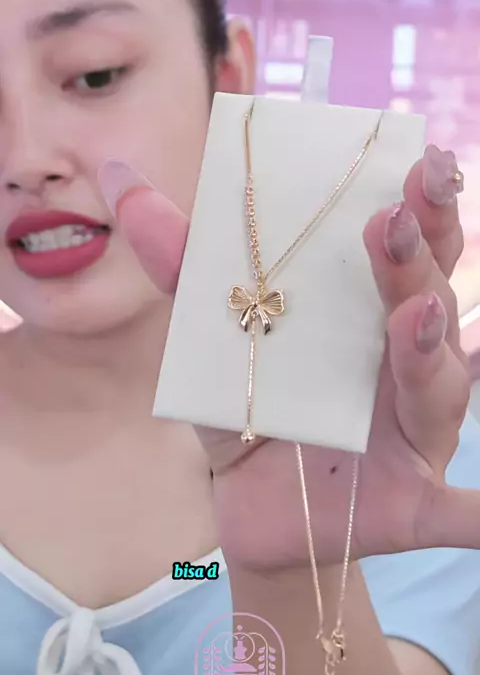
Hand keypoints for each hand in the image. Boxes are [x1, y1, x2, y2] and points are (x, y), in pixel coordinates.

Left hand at [98, 146, 477, 566]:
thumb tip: (124, 178)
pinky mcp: (407, 507)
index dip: (418, 206)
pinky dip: (474, 519)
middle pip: (427, 303)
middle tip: (392, 218)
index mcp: (367, 320)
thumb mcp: (212, 341)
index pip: (407, 253)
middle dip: (417, 260)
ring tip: (414, 313)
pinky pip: (452, 515)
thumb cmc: (251, 410)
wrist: (252, 506)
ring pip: (436, 389)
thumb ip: (183, 267)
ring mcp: (412, 436)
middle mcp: (403, 367)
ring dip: (430, 352)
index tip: (415, 156)